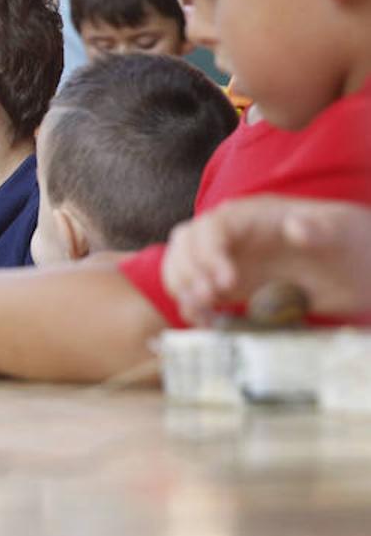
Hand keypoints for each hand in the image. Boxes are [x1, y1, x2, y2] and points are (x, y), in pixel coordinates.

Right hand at [163, 197, 370, 322]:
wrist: (357, 270)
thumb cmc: (350, 243)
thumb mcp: (342, 233)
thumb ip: (320, 228)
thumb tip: (295, 226)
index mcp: (252, 215)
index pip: (212, 226)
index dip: (209, 253)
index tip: (227, 281)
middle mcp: (233, 236)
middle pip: (186, 243)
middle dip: (187, 270)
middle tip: (209, 298)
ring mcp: (228, 261)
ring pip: (181, 266)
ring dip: (183, 288)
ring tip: (203, 309)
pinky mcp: (230, 288)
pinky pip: (195, 293)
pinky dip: (191, 307)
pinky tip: (206, 320)